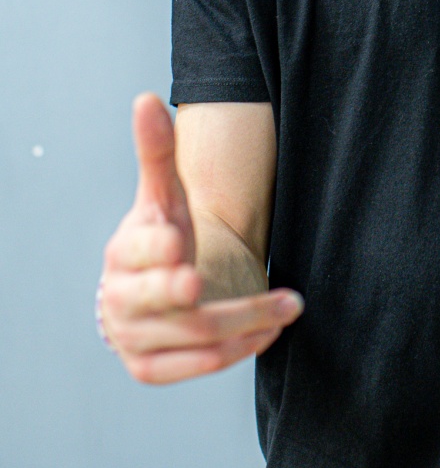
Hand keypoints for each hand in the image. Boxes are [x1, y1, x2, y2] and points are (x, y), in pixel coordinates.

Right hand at [99, 93, 302, 383]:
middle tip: (208, 281)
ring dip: (246, 318)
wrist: (157, 291)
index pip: (136, 251)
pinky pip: (200, 364)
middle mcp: (120, 299)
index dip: (155, 249)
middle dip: (187, 293)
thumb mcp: (165, 196)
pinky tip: (270, 331)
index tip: (179, 242)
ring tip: (290, 303)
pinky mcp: (152, 369)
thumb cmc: (164, 236)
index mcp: (122, 253)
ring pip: (194, 334)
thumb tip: (146, 98)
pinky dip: (238, 350)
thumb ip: (158, 151)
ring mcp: (135, 338)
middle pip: (159, 300)